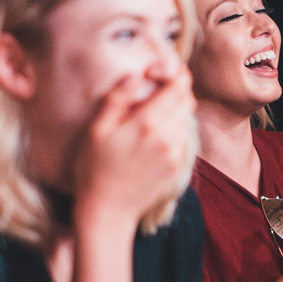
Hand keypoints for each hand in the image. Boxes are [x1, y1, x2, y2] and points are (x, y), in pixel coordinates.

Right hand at [73, 66, 196, 225]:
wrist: (108, 211)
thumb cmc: (95, 168)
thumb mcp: (97, 130)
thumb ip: (118, 99)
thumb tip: (135, 74)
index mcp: (148, 124)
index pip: (179, 86)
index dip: (175, 73)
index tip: (160, 71)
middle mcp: (168, 137)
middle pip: (187, 100)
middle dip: (176, 89)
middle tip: (156, 88)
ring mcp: (176, 154)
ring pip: (187, 118)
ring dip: (176, 109)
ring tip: (152, 112)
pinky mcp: (178, 167)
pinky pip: (183, 137)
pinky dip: (174, 128)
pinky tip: (154, 134)